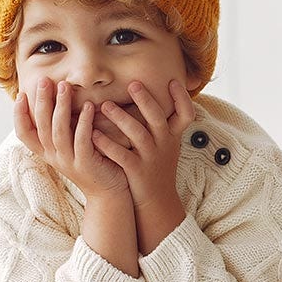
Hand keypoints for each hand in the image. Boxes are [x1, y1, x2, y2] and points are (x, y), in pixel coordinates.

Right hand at [14, 77, 129, 199]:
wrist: (110, 192)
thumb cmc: (93, 163)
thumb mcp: (72, 146)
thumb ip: (63, 128)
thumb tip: (56, 100)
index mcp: (47, 153)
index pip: (24, 134)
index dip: (19, 115)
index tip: (21, 94)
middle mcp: (54, 157)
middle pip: (41, 127)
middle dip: (42, 102)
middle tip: (44, 80)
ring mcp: (68, 162)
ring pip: (58, 132)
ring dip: (61, 107)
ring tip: (64, 86)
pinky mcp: (86, 164)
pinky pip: (81, 140)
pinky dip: (83, 122)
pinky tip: (89, 106)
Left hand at [90, 80, 196, 209]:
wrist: (157, 200)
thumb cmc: (159, 165)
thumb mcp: (169, 144)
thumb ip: (165, 122)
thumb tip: (161, 94)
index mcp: (173, 135)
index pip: (187, 114)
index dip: (182, 98)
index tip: (173, 81)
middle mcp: (164, 144)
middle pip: (158, 118)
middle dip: (145, 100)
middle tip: (132, 84)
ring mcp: (151, 158)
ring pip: (137, 134)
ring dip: (121, 118)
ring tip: (105, 106)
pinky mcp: (137, 171)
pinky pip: (121, 155)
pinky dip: (107, 144)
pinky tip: (94, 134)